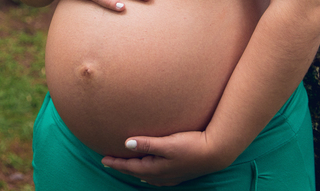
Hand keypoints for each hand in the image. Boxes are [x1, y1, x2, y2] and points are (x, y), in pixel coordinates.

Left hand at [100, 130, 232, 186]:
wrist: (215, 152)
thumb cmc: (191, 145)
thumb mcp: (167, 143)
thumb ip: (147, 143)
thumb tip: (126, 143)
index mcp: (156, 169)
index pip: (130, 167)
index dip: (116, 163)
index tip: (103, 159)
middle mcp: (162, 175)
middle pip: (137, 172)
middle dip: (123, 167)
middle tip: (110, 162)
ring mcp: (171, 176)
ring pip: (147, 175)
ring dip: (135, 170)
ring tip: (126, 166)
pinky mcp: (179, 173)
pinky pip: (157, 176)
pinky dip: (148, 173)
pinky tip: (149, 172)